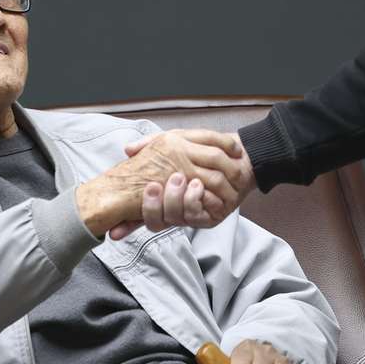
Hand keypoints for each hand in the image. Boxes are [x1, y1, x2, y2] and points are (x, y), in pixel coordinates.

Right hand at [107, 131, 255, 238]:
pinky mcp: (212, 216)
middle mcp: (174, 211)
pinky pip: (198, 215)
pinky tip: (197, 186)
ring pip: (176, 217)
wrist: (237, 153)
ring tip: (181, 180)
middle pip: (156, 220)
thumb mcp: (172, 143)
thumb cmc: (200, 149)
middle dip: (156, 203)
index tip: (146, 189)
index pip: (143, 214)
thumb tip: (128, 149)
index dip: (139, 210)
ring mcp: (192, 216)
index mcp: (161, 199)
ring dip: (177, 199)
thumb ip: (149, 146)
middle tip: (160, 184)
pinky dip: (195, 199)